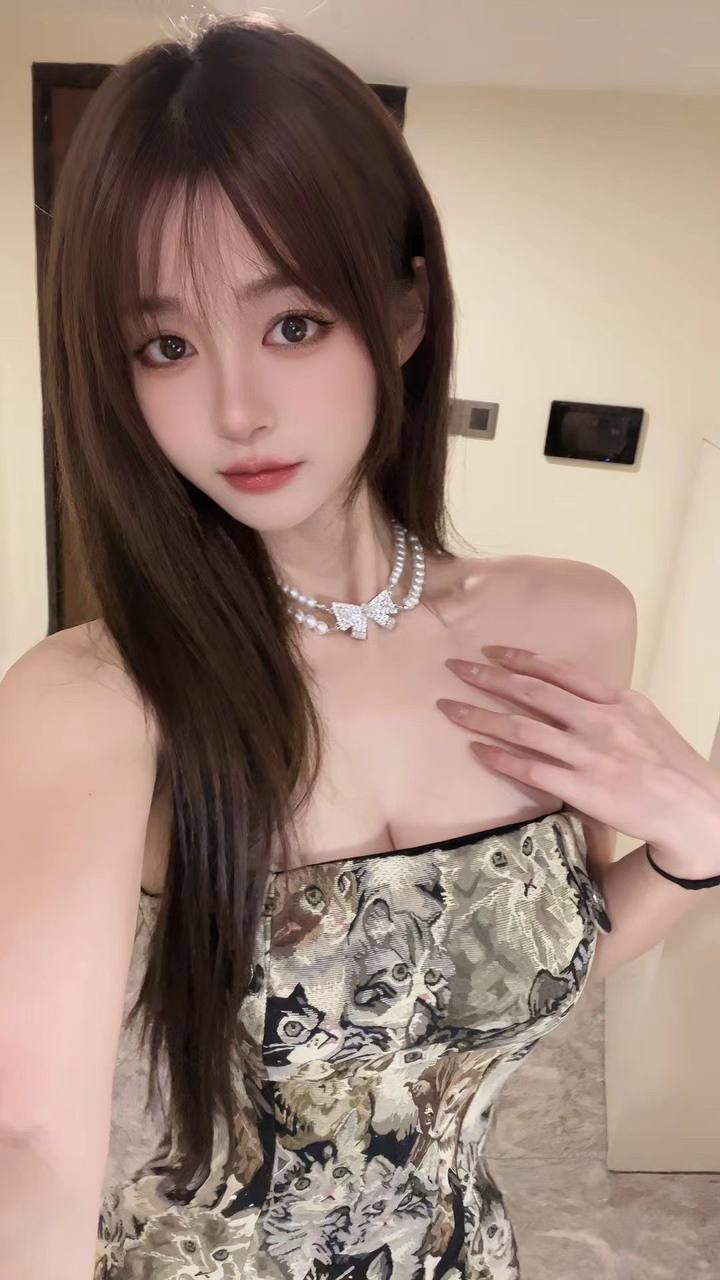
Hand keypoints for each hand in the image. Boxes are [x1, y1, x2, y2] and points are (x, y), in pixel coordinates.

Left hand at [436, 645, 719, 865]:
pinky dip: (500, 758)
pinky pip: (530, 769)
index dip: (521, 659)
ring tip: (449, 707)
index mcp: (616, 700)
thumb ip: (608, 706)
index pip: (560, 671)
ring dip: (480, 716)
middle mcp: (599, 721)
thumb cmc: (670, 766)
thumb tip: (573, 696)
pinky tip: (476, 750)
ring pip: (522, 728)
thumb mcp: (645, 719)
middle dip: (488, 678)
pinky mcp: (581, 788)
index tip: (492, 652)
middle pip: (532, 692)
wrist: (694, 810)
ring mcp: (588, 754)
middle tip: (455, 668)